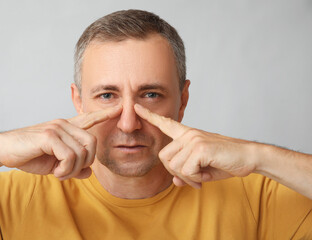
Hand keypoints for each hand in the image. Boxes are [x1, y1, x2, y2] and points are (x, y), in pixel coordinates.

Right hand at [0, 105, 121, 179]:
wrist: (4, 151)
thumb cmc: (30, 155)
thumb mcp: (55, 164)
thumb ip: (73, 166)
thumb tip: (89, 173)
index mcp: (67, 128)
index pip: (89, 118)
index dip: (105, 114)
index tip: (120, 108)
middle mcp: (64, 124)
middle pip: (92, 143)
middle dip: (86, 163)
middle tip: (70, 172)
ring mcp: (57, 128)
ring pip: (82, 152)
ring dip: (72, 170)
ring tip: (60, 173)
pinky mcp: (49, 136)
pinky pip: (70, 156)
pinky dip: (65, 169)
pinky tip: (55, 172)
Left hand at [134, 104, 256, 187]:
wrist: (249, 157)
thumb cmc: (225, 161)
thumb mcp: (202, 169)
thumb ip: (186, 172)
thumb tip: (174, 180)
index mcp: (188, 135)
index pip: (165, 123)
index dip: (149, 116)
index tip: (136, 106)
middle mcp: (189, 134)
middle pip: (164, 157)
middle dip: (176, 173)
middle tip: (193, 179)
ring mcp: (194, 140)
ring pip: (174, 166)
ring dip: (188, 177)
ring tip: (202, 176)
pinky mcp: (200, 148)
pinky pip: (186, 170)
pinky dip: (195, 178)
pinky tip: (206, 174)